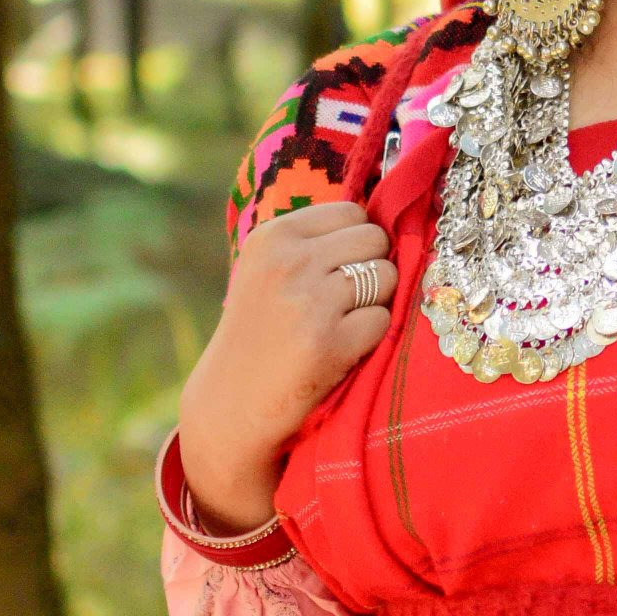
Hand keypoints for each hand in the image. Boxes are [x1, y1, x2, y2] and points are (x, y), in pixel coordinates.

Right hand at [176, 203, 398, 532]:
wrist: (231, 403)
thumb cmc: (261, 333)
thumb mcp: (269, 270)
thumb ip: (315, 242)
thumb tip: (383, 218)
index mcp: (273, 237)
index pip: (352, 212)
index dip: (357, 242)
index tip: (337, 270)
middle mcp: (289, 263)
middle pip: (375, 240)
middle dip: (372, 268)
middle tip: (345, 301)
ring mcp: (309, 302)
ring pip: (386, 277)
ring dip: (376, 301)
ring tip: (341, 323)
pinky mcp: (329, 344)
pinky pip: (384, 320)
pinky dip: (373, 336)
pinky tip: (341, 349)